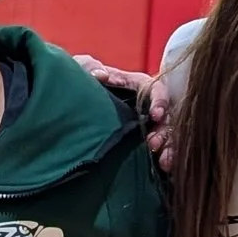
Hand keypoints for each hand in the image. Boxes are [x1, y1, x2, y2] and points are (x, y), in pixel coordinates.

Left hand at [74, 55, 173, 170]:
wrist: (68, 103)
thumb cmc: (80, 80)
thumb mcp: (81, 69)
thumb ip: (90, 68)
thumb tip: (102, 76)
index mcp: (137, 85)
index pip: (156, 89)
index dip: (161, 101)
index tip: (156, 116)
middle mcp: (146, 104)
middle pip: (166, 115)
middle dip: (166, 131)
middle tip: (154, 145)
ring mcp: (146, 124)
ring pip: (167, 134)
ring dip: (169, 148)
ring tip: (164, 162)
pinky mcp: (141, 141)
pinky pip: (160, 149)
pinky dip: (165, 158)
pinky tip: (164, 168)